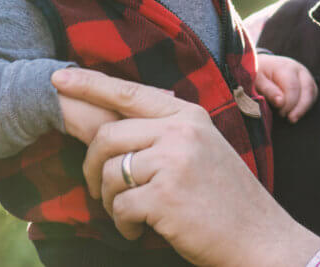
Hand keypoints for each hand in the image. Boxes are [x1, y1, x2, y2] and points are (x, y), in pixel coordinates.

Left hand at [51, 68, 319, 266]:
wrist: (261, 238)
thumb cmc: (226, 198)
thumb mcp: (204, 147)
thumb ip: (166, 131)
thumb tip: (113, 124)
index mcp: (188, 115)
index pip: (128, 92)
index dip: (89, 84)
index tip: (59, 80)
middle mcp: (180, 131)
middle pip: (107, 136)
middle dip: (91, 166)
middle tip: (97, 189)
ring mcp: (173, 163)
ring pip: (111, 173)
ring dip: (109, 200)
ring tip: (128, 214)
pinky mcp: (166, 197)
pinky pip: (120, 206)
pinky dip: (122, 224)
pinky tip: (137, 231)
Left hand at [254, 54, 317, 122]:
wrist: (262, 66)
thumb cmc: (258, 74)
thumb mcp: (257, 80)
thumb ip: (268, 90)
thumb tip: (280, 102)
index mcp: (285, 67)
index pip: (292, 87)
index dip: (288, 103)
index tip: (280, 113)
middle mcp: (299, 69)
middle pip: (307, 89)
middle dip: (300, 107)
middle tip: (290, 119)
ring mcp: (305, 76)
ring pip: (312, 92)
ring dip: (304, 108)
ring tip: (293, 118)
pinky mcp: (308, 83)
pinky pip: (312, 95)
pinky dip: (306, 106)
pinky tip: (296, 113)